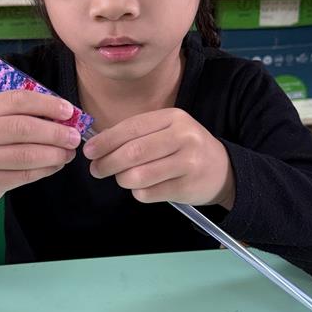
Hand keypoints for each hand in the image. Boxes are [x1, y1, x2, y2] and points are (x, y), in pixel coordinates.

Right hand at [0, 90, 81, 214]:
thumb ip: (19, 115)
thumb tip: (62, 116)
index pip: (15, 100)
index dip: (46, 104)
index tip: (69, 111)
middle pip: (21, 127)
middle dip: (54, 132)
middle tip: (74, 137)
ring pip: (23, 155)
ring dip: (53, 154)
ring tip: (68, 153)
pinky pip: (21, 175)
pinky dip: (44, 170)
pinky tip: (55, 166)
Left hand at [83, 108, 234, 208]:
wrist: (223, 170)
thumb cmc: (185, 149)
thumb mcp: (167, 131)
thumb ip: (136, 134)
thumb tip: (97, 146)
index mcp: (173, 118)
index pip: (131, 127)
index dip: (106, 140)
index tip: (89, 151)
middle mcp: (183, 137)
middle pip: (133, 152)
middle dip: (108, 163)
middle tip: (97, 169)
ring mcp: (187, 163)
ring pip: (139, 175)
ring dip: (122, 180)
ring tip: (122, 178)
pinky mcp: (187, 187)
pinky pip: (149, 193)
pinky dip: (138, 193)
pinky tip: (144, 187)